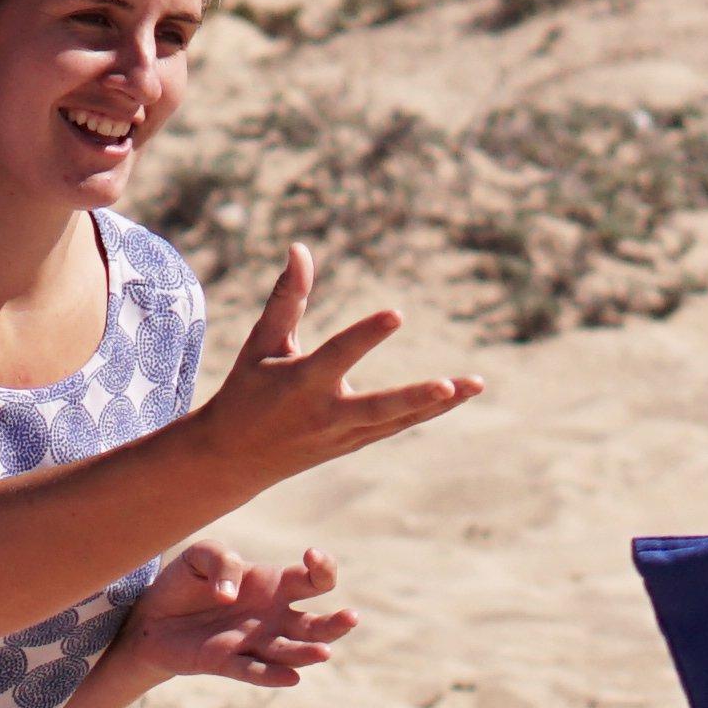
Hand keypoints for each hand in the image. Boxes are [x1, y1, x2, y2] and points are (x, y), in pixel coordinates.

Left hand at [122, 540, 354, 692]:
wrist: (150, 615)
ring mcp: (254, 642)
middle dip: (337, 623)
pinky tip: (290, 678)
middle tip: (351, 617)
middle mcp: (274, 618)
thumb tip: (231, 594)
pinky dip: (271, 676)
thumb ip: (222, 560)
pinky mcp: (227, 662)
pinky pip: (254, 671)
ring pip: (292, 652)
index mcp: (275, 586)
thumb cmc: (185, 581)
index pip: (316, 580)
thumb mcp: (199, 556)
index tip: (311, 555)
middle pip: (317, 625)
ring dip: (308, 653)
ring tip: (323, 652)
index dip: (323, 568)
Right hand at [199, 249, 481, 492]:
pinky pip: (396, 425)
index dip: (367, 334)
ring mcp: (342, 434)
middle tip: (447, 386)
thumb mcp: (261, 345)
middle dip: (413, 397)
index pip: (339, 355)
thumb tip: (299, 248)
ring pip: (398, 419)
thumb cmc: (246, 391)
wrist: (232, 459)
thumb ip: (286, 299)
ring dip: (437, 404)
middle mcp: (325, 413)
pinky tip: (458, 395)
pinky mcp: (353, 443)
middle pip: (378, 407)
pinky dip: (426, 411)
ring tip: (476, 384)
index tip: (397, 314)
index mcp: (300, 383)